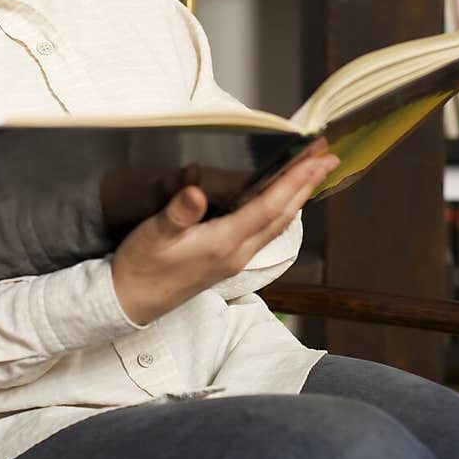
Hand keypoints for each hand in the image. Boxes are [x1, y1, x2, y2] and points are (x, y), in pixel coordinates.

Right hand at [111, 143, 339, 326]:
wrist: (130, 302)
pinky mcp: (228, 262)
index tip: (317, 157)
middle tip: (328, 156)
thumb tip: (196, 191)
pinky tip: (280, 203)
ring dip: (298, 197)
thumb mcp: (154, 235)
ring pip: (277, 224)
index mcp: (224, 243)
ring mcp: (235, 259)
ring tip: (312, 174)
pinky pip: (265, 232)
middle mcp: (238, 252)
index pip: (270, 205)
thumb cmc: (141, 266)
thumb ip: (177, 213)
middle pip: (283, 214)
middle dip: (307, 184)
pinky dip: (280, 211)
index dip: (296, 179)